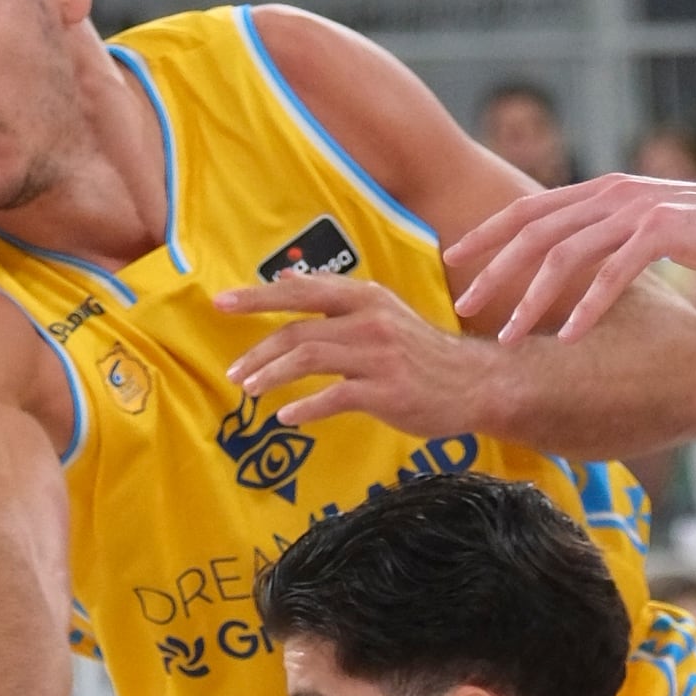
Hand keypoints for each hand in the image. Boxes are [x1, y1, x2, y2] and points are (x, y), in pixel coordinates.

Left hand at [216, 272, 494, 431]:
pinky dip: (306, 407)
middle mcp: (370, 321)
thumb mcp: (379, 312)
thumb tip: (285, 277)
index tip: (220, 303)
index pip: (302, 291)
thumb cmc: (420, 353)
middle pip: (300, 329)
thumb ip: (333, 298)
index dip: (258, 297)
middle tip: (232, 371)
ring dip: (274, 376)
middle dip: (259, 349)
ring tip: (250, 391)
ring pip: (311, 359)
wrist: (475, 383)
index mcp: (365, 298)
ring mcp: (379, 356)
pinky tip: (286, 417)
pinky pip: (336, 398)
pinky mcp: (387, 392)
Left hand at [445, 174, 695, 344]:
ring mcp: (637, 210)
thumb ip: (614, 242)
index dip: (488, 234)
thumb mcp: (652, 232)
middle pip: (535, 232)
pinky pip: (612, 275)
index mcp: (604, 192)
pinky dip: (585, 309)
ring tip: (505, 337)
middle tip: (462, 305)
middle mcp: (613, 194)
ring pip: (565, 255)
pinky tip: (565, 340)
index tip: (453, 260)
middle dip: (492, 270)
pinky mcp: (664, 232)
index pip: (530, 210)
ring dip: (530, 299)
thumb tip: (584, 272)